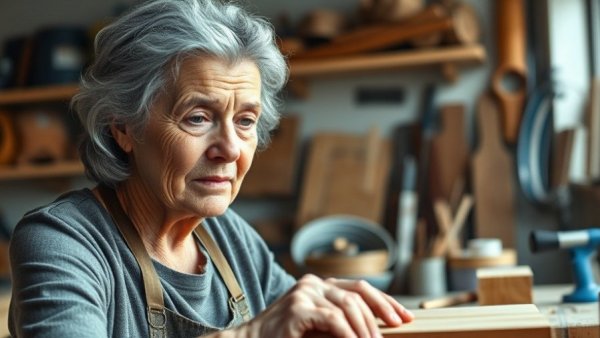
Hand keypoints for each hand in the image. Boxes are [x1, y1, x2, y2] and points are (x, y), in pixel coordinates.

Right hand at [237, 274, 413, 337]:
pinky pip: (333, 319)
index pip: (361, 288)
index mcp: (321, 286)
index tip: (405, 317)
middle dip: (384, 311)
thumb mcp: (321, 329)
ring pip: (349, 305)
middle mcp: (314, 284)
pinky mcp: (297, 308)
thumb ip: (343, 323)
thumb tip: (377, 329)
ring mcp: (304, 293)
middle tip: (399, 327)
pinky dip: (349, 335)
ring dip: (367, 329)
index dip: (385, 302)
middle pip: (359, 292)